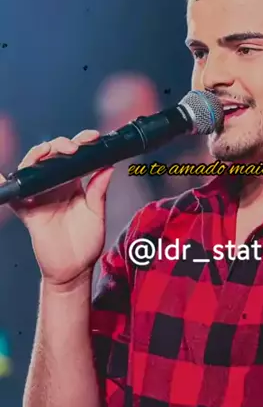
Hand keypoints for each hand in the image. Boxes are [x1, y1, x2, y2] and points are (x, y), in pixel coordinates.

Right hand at [0, 130, 113, 286]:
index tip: (92, 137)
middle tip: (72, 148)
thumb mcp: (97, 214)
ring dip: (37, 156)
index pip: (76, 156)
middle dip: (60, 145)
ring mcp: (40, 195)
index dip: (82, 142)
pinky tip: (3, 177)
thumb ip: (99, 191)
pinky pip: (14, 195)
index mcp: (75, 182)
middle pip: (52, 155)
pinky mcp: (27, 209)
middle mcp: (56, 185)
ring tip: (47, 153)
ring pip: (33, 167)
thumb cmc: (86, 242)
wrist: (73, 269)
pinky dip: (5, 183)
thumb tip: (108, 167)